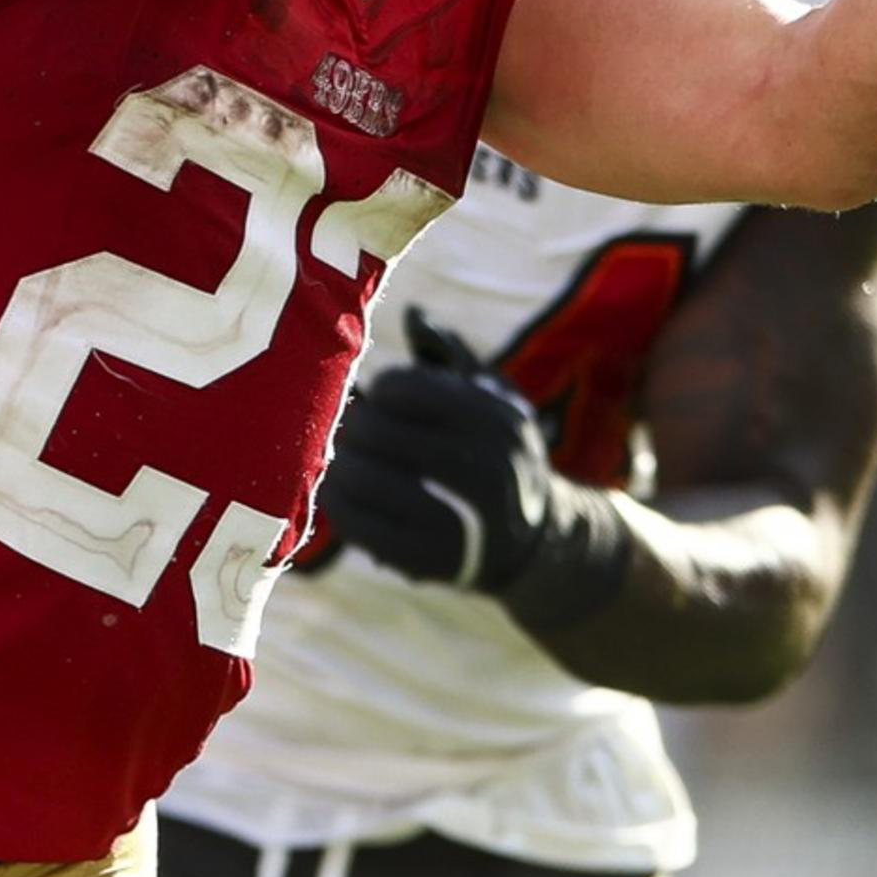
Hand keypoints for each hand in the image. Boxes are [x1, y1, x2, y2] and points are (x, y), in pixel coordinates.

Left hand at [316, 312, 634, 630]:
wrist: (537, 544)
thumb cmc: (501, 454)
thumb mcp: (494, 400)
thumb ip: (451, 355)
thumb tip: (412, 314)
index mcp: (496, 418)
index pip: (406, 389)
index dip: (379, 390)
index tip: (378, 398)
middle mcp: (486, 467)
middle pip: (380, 433)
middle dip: (351, 428)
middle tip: (347, 429)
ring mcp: (464, 520)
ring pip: (370, 481)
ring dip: (340, 465)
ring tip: (338, 459)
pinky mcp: (435, 562)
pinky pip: (366, 530)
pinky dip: (341, 507)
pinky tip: (338, 493)